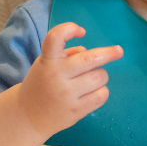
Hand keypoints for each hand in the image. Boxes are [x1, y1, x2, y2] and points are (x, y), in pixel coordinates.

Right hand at [17, 22, 122, 137]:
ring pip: (100, 76)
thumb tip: (89, 52)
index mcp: (47, 60)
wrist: (27, 116)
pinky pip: (102, 95)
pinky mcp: (75, 110)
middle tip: (119, 51)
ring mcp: (66, 94)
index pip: (55, 37)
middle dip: (108, 53)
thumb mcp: (47, 64)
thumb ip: (67, 55)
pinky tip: (92, 93)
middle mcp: (56, 75)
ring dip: (100, 75)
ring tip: (90, 80)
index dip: (69, 29)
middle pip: (90, 59)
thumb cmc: (43, 83)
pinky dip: (102, 91)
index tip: (81, 31)